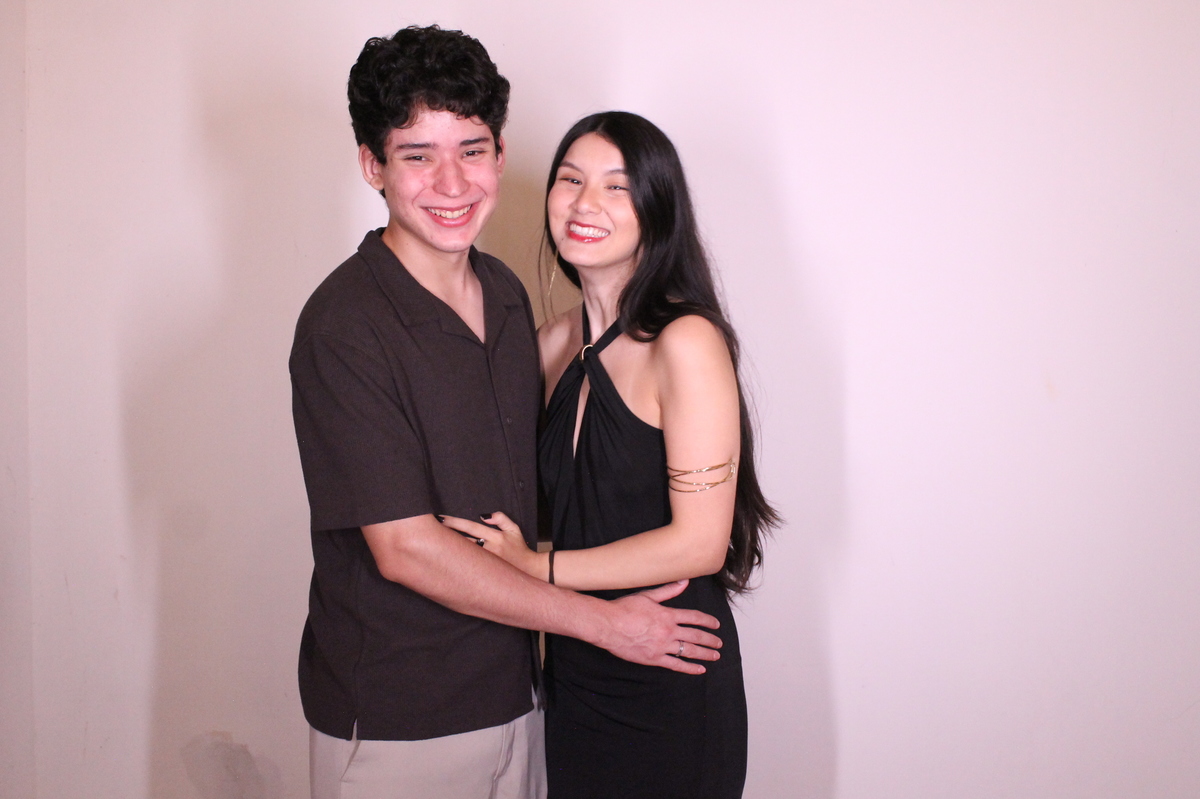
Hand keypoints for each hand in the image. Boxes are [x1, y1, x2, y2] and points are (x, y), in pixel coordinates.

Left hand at [438, 512, 541, 578]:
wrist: (530, 572)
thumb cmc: (520, 549)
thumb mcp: (514, 529)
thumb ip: (501, 518)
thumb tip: (484, 515)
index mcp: (494, 537)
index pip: (470, 527)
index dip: (454, 522)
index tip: (440, 518)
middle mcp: (488, 550)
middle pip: (462, 541)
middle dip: (445, 535)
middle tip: (428, 530)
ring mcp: (484, 563)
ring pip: (462, 555)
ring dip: (447, 549)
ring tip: (431, 544)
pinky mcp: (483, 573)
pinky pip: (466, 566)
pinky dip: (455, 563)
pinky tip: (442, 562)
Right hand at [599, 580, 721, 674]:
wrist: (608, 625)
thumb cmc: (624, 608)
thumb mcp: (647, 596)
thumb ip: (668, 590)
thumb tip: (684, 581)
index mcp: (668, 615)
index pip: (694, 617)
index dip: (708, 621)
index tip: (716, 624)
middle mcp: (668, 631)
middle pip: (696, 636)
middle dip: (710, 640)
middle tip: (719, 643)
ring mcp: (662, 646)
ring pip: (689, 651)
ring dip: (705, 654)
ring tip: (715, 656)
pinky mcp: (654, 658)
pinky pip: (676, 665)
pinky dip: (689, 668)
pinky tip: (699, 670)